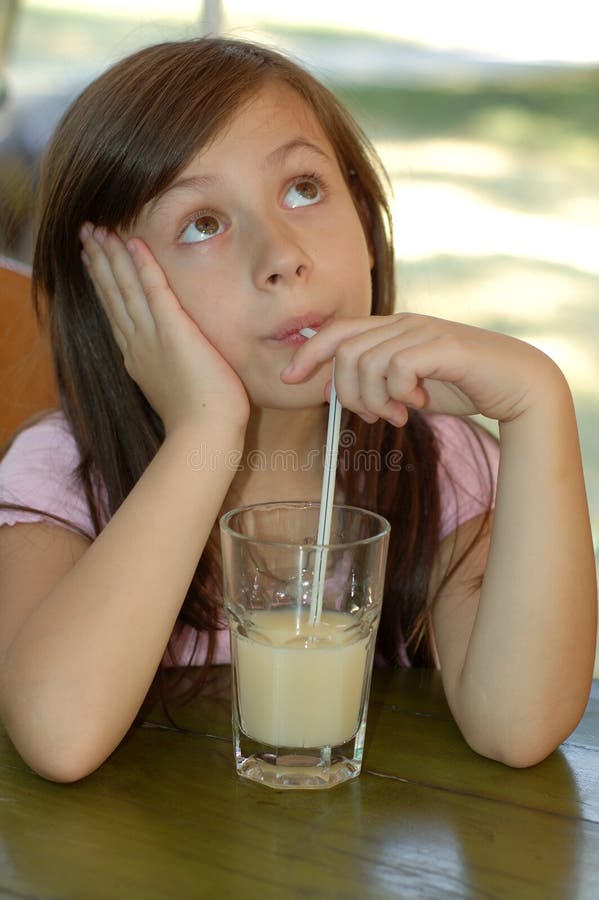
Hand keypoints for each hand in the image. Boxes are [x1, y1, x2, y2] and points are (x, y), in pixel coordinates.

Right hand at [80, 225, 249, 434]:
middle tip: (85, 233)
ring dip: (111, 257)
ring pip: (126, 288)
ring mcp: (153, 338)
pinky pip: (155, 291)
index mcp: (138, 358)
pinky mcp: (174, 332)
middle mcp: (138, 345)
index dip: (104, 284)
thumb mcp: (177, 389)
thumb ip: (171, 370)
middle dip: (98, 262)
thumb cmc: (201, 420)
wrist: (205, 434)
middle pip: (113, 295)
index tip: (92, 260)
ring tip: (97, 230)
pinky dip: (143, 266)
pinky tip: (133, 243)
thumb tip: (176, 364)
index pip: (117, 312)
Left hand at [281, 313, 562, 425]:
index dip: (308, 354)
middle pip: (345, 352)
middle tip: (372, 416)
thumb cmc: (462, 386)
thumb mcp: (408, 389)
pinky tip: (416, 404)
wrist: (516, 383)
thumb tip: (335, 393)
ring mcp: (423, 331)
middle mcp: (404, 324)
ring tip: (396, 414)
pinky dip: (399, 393)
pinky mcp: (442, 346)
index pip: (337, 332)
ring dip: (374, 399)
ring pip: (367, 362)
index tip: (288, 379)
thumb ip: (377, 386)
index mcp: (393, 329)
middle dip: (347, 393)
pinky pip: (398, 367)